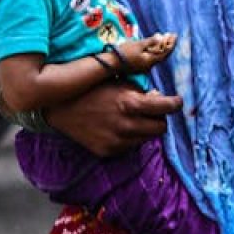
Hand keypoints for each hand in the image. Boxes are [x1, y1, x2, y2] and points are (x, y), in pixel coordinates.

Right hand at [44, 82, 181, 156]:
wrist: (58, 107)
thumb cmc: (91, 88)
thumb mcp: (118, 81)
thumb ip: (141, 90)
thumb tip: (160, 97)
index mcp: (131, 104)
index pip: (168, 108)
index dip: (174, 103)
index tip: (175, 102)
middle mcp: (126, 125)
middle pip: (161, 128)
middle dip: (159, 118)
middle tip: (151, 111)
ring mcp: (116, 141)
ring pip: (147, 138)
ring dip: (144, 129)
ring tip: (130, 118)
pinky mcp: (107, 151)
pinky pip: (130, 146)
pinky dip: (130, 138)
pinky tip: (117, 127)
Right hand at [115, 33, 175, 72]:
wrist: (109, 64)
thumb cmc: (123, 53)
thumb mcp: (137, 45)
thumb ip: (150, 42)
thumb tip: (160, 37)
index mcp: (150, 61)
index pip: (166, 52)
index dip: (171, 43)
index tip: (174, 35)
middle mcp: (149, 66)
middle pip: (162, 54)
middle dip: (167, 44)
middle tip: (171, 35)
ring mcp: (143, 67)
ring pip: (156, 56)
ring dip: (160, 47)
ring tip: (163, 37)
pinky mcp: (137, 66)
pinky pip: (149, 57)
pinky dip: (153, 50)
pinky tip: (152, 44)